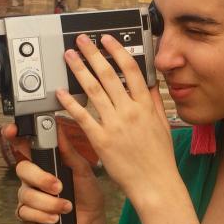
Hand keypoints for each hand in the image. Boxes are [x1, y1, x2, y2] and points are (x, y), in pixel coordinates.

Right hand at [4, 123, 105, 223]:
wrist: (91, 222)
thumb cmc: (87, 193)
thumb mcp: (83, 170)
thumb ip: (68, 151)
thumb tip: (58, 128)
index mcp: (45, 161)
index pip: (24, 145)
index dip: (14, 136)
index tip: (12, 130)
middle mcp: (33, 177)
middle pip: (22, 169)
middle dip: (41, 178)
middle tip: (59, 187)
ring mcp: (28, 195)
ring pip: (26, 194)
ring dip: (48, 202)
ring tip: (67, 207)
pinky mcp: (27, 215)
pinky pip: (25, 212)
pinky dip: (42, 215)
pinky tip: (55, 218)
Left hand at [57, 34, 178, 203]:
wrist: (155, 183)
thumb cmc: (160, 157)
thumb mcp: (163, 124)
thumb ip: (155, 101)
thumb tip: (149, 82)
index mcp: (145, 105)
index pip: (130, 70)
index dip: (117, 51)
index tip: (107, 40)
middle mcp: (129, 111)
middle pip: (108, 75)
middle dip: (93, 54)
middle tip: (81, 41)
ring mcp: (114, 125)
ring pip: (93, 91)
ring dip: (79, 71)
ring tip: (69, 57)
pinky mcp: (100, 140)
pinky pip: (82, 116)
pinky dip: (70, 103)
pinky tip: (60, 92)